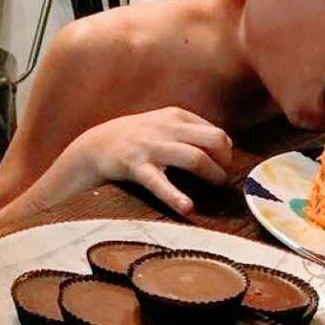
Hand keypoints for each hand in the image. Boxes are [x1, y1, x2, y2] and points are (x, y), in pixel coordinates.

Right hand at [70, 107, 232, 215]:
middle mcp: (166, 128)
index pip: (216, 132)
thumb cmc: (138, 137)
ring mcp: (151, 147)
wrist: (98, 144)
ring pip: (194, 158)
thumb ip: (190, 129)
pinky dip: (175, 197)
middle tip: (220, 177)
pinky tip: (187, 208)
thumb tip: (226, 145)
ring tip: (215, 188)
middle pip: (213, 139)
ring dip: (212, 176)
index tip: (220, 166)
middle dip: (225, 161)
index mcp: (175, 116)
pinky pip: (159, 183)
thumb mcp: (163, 123)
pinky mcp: (137, 167)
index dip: (225, 153)